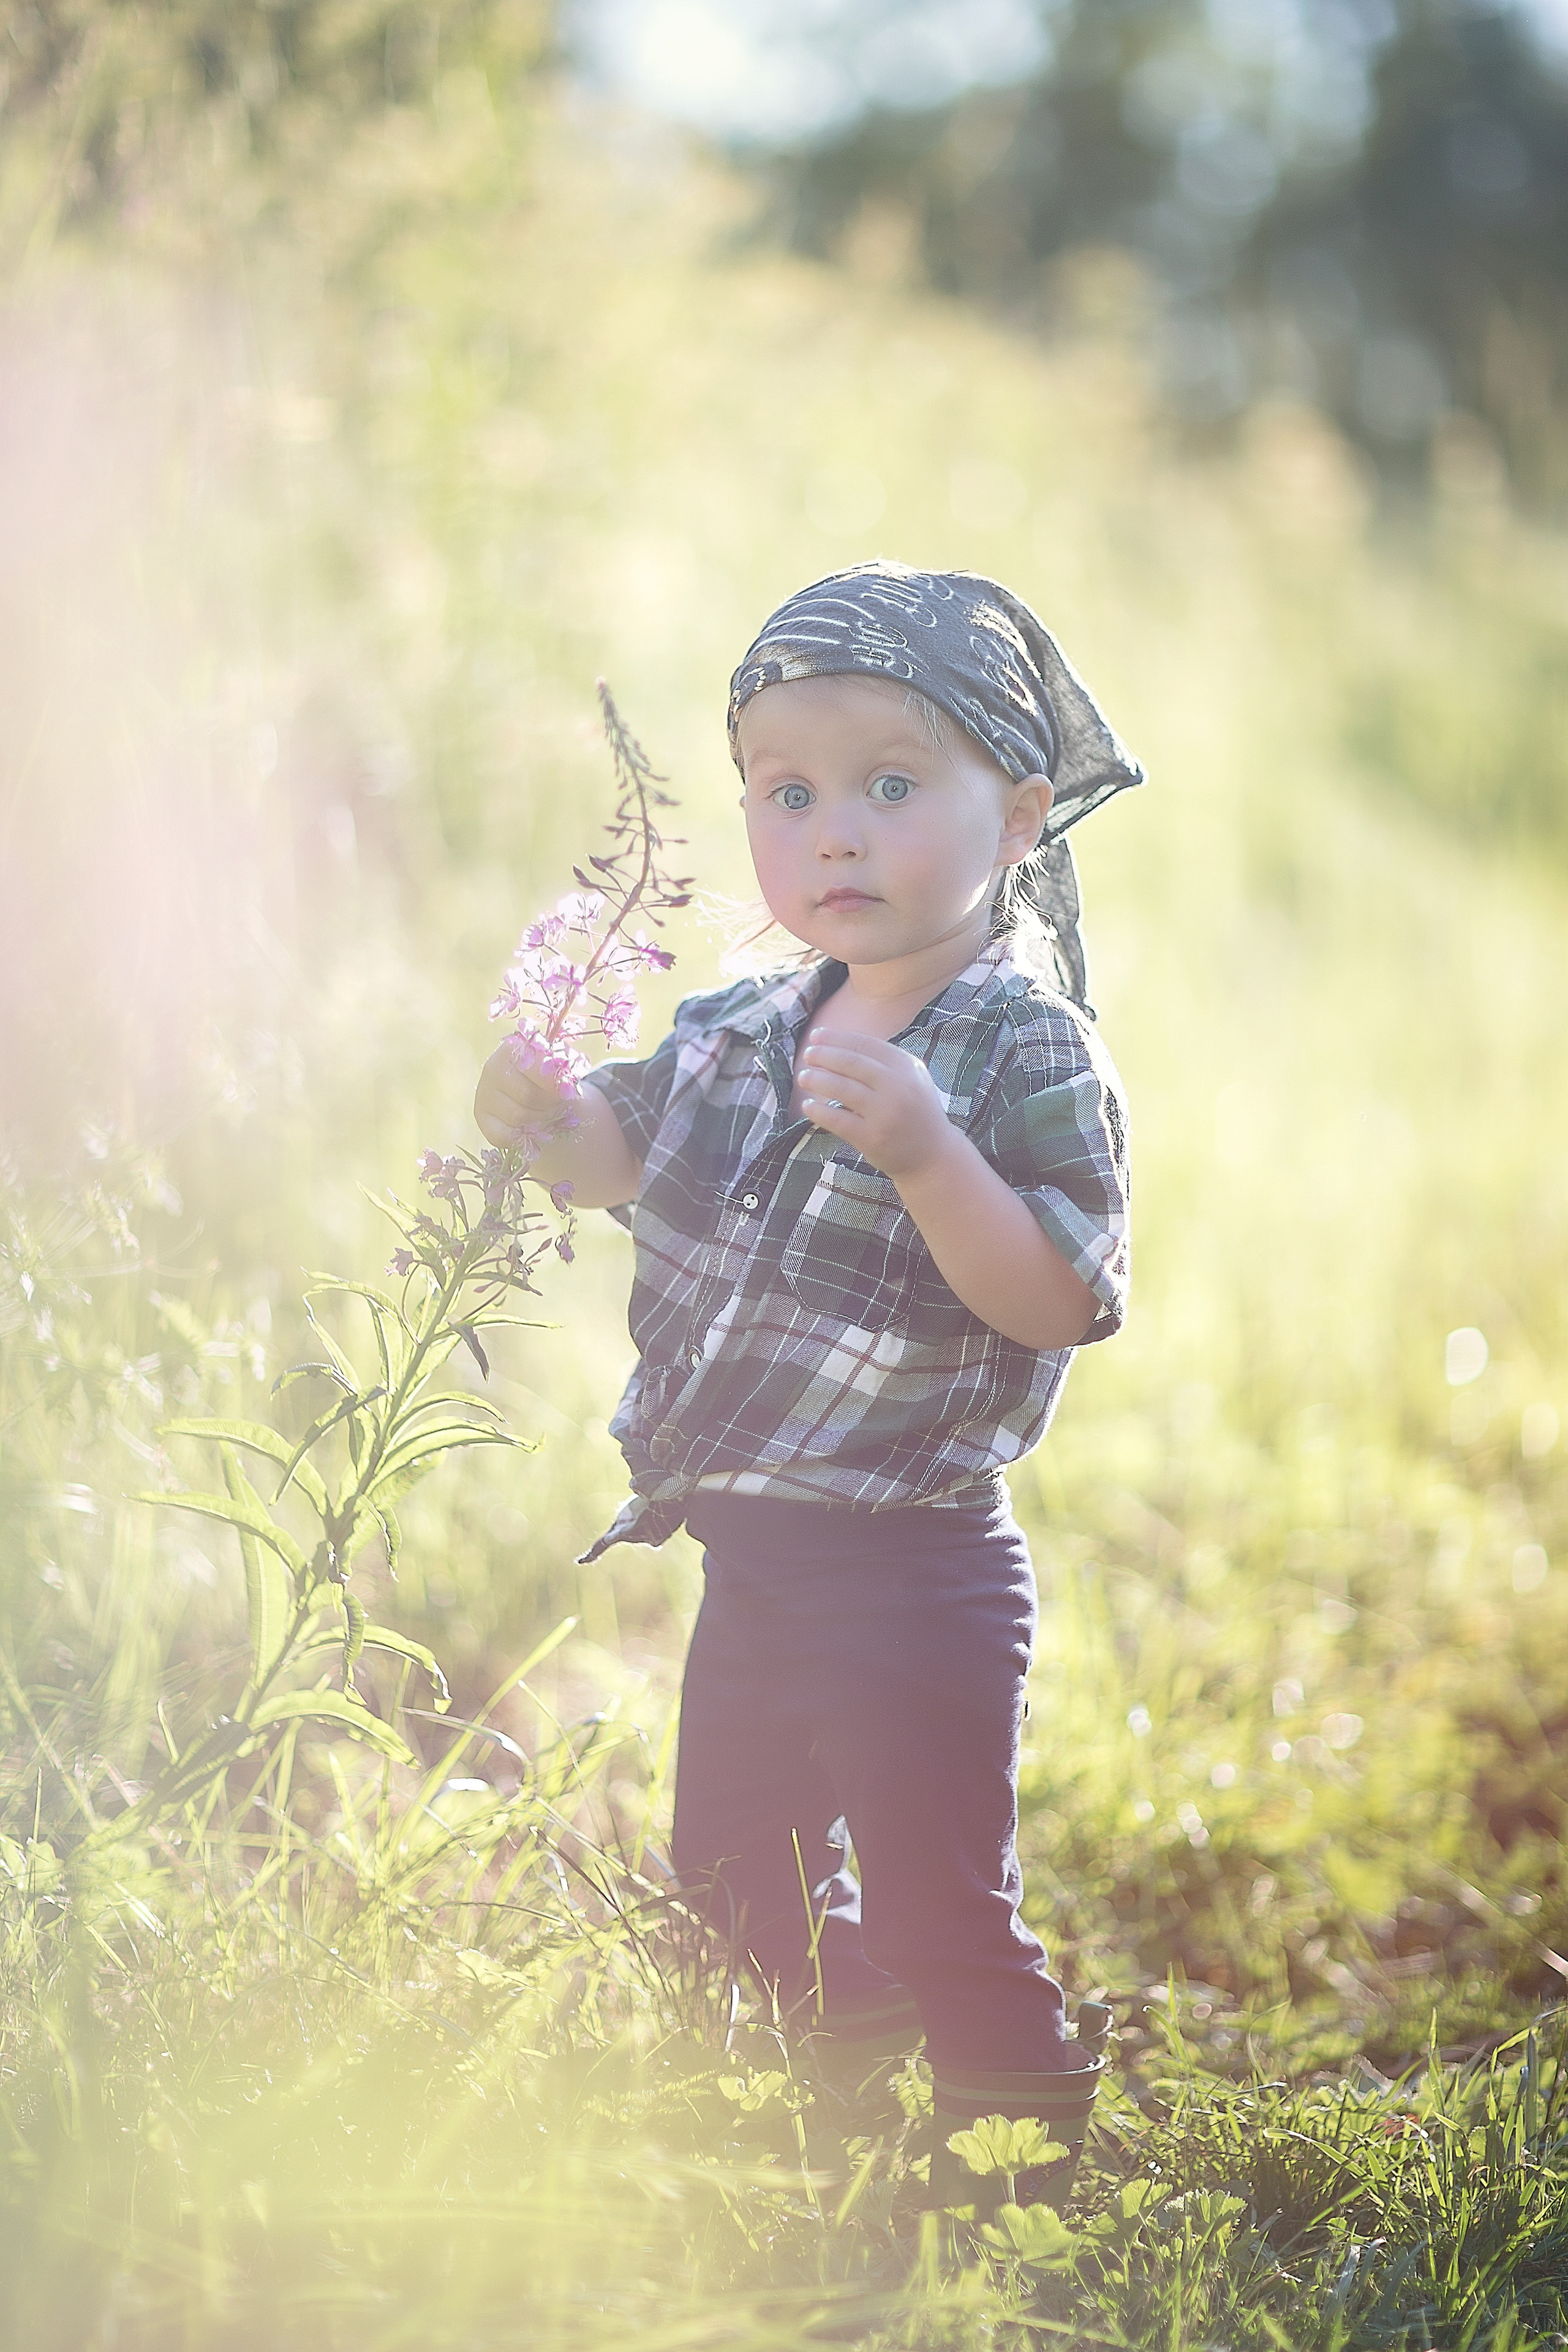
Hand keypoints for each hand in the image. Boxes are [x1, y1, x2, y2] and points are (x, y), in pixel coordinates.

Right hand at [473, 1037, 577, 1148]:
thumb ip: (563, 1069)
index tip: (566, 1091)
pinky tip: (531, 1127)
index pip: (537, 1070)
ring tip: (545, 1114)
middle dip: (549, 1104)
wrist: (530, 1088)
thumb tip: (566, 1085)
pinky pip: (505, 1135)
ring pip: (518, 1118)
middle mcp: (493, 1069)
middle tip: (557, 1104)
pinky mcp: (482, 1118)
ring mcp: (484, 1094)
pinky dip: (523, 1136)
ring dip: (539, 1121)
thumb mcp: (557, 1065)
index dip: (556, 1084)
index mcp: (513, 1049)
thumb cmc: (546, 1075)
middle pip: (528, 1095)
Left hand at [796, 1038, 954, 1180]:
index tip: (816, 1036)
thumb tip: (840, 1044)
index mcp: (906, 1067)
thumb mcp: (911, 1079)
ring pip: (843, 1089)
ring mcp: (886, 1113)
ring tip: (803, 1076)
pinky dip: (819, 1111)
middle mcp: (898, 1087)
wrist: (933, 1155)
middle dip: (824, 1055)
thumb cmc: (914, 1113)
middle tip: (807, 1054)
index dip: (837, 1038)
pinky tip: (807, 1105)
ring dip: (818, 1080)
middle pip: (852, 1063)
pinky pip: (839, 1120)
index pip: (865, 1045)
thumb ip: (885, 1062)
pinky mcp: (873, 1138)